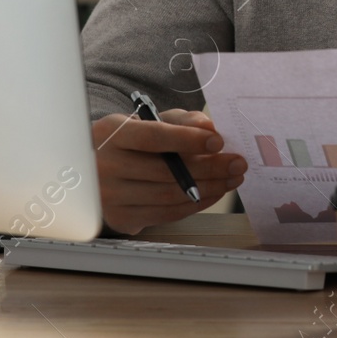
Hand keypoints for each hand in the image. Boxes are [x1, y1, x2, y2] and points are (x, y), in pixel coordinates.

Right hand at [90, 108, 245, 234]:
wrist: (99, 166)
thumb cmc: (131, 140)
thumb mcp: (152, 120)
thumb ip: (181, 120)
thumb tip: (209, 127)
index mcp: (110, 133)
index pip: (152, 137)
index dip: (188, 140)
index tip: (218, 142)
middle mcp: (103, 166)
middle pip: (164, 172)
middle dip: (209, 168)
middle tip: (237, 163)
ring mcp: (109, 197)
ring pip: (167, 196)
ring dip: (208, 189)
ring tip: (231, 178)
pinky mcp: (120, 218)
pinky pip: (165, 215)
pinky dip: (194, 205)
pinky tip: (213, 193)